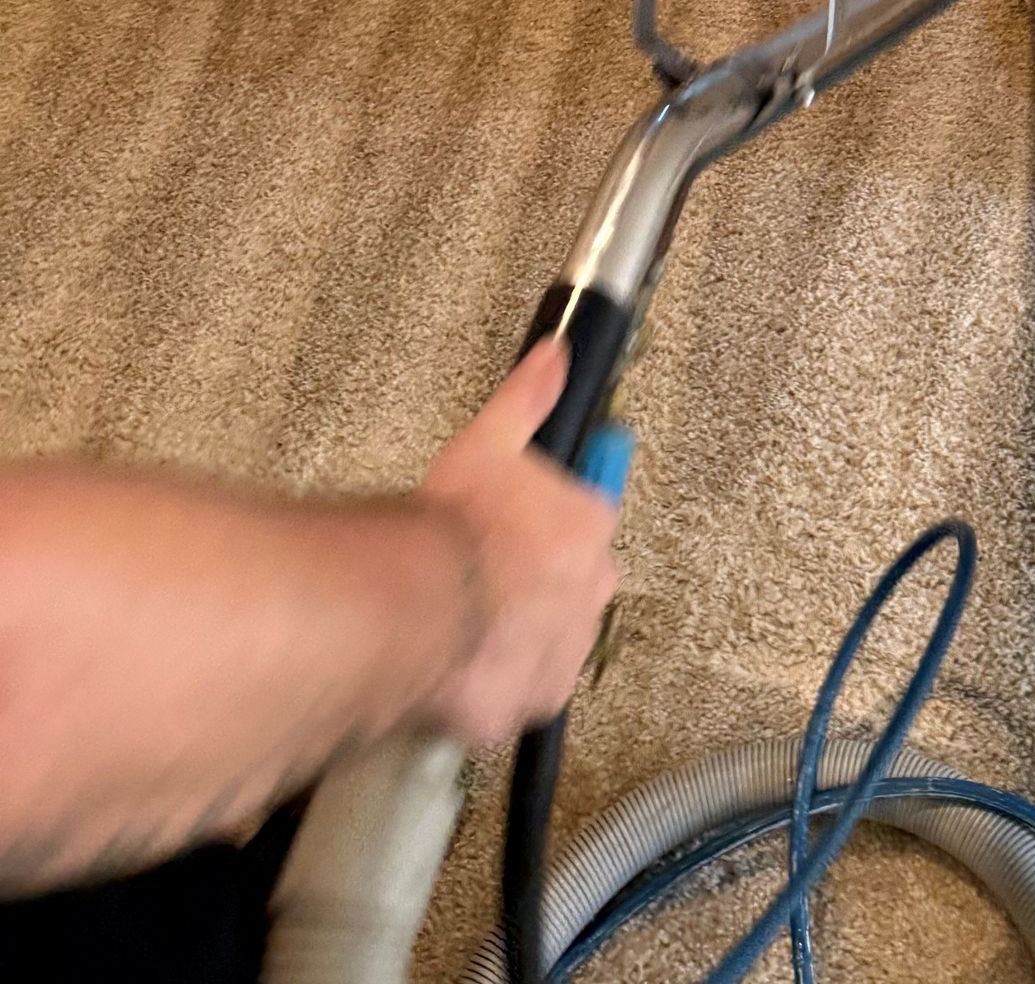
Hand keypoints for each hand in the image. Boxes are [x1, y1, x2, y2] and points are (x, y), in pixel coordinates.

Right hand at [412, 340, 620, 749]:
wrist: (417, 602)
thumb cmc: (453, 527)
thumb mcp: (488, 444)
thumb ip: (527, 399)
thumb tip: (556, 355)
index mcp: (589, 529)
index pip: (582, 523)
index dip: (540, 525)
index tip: (509, 530)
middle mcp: (591, 594)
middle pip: (571, 585)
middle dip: (534, 582)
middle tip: (482, 577)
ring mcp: (562, 654)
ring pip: (548, 641)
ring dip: (517, 634)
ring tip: (466, 623)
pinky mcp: (528, 705)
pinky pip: (519, 694)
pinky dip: (494, 683)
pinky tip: (460, 666)